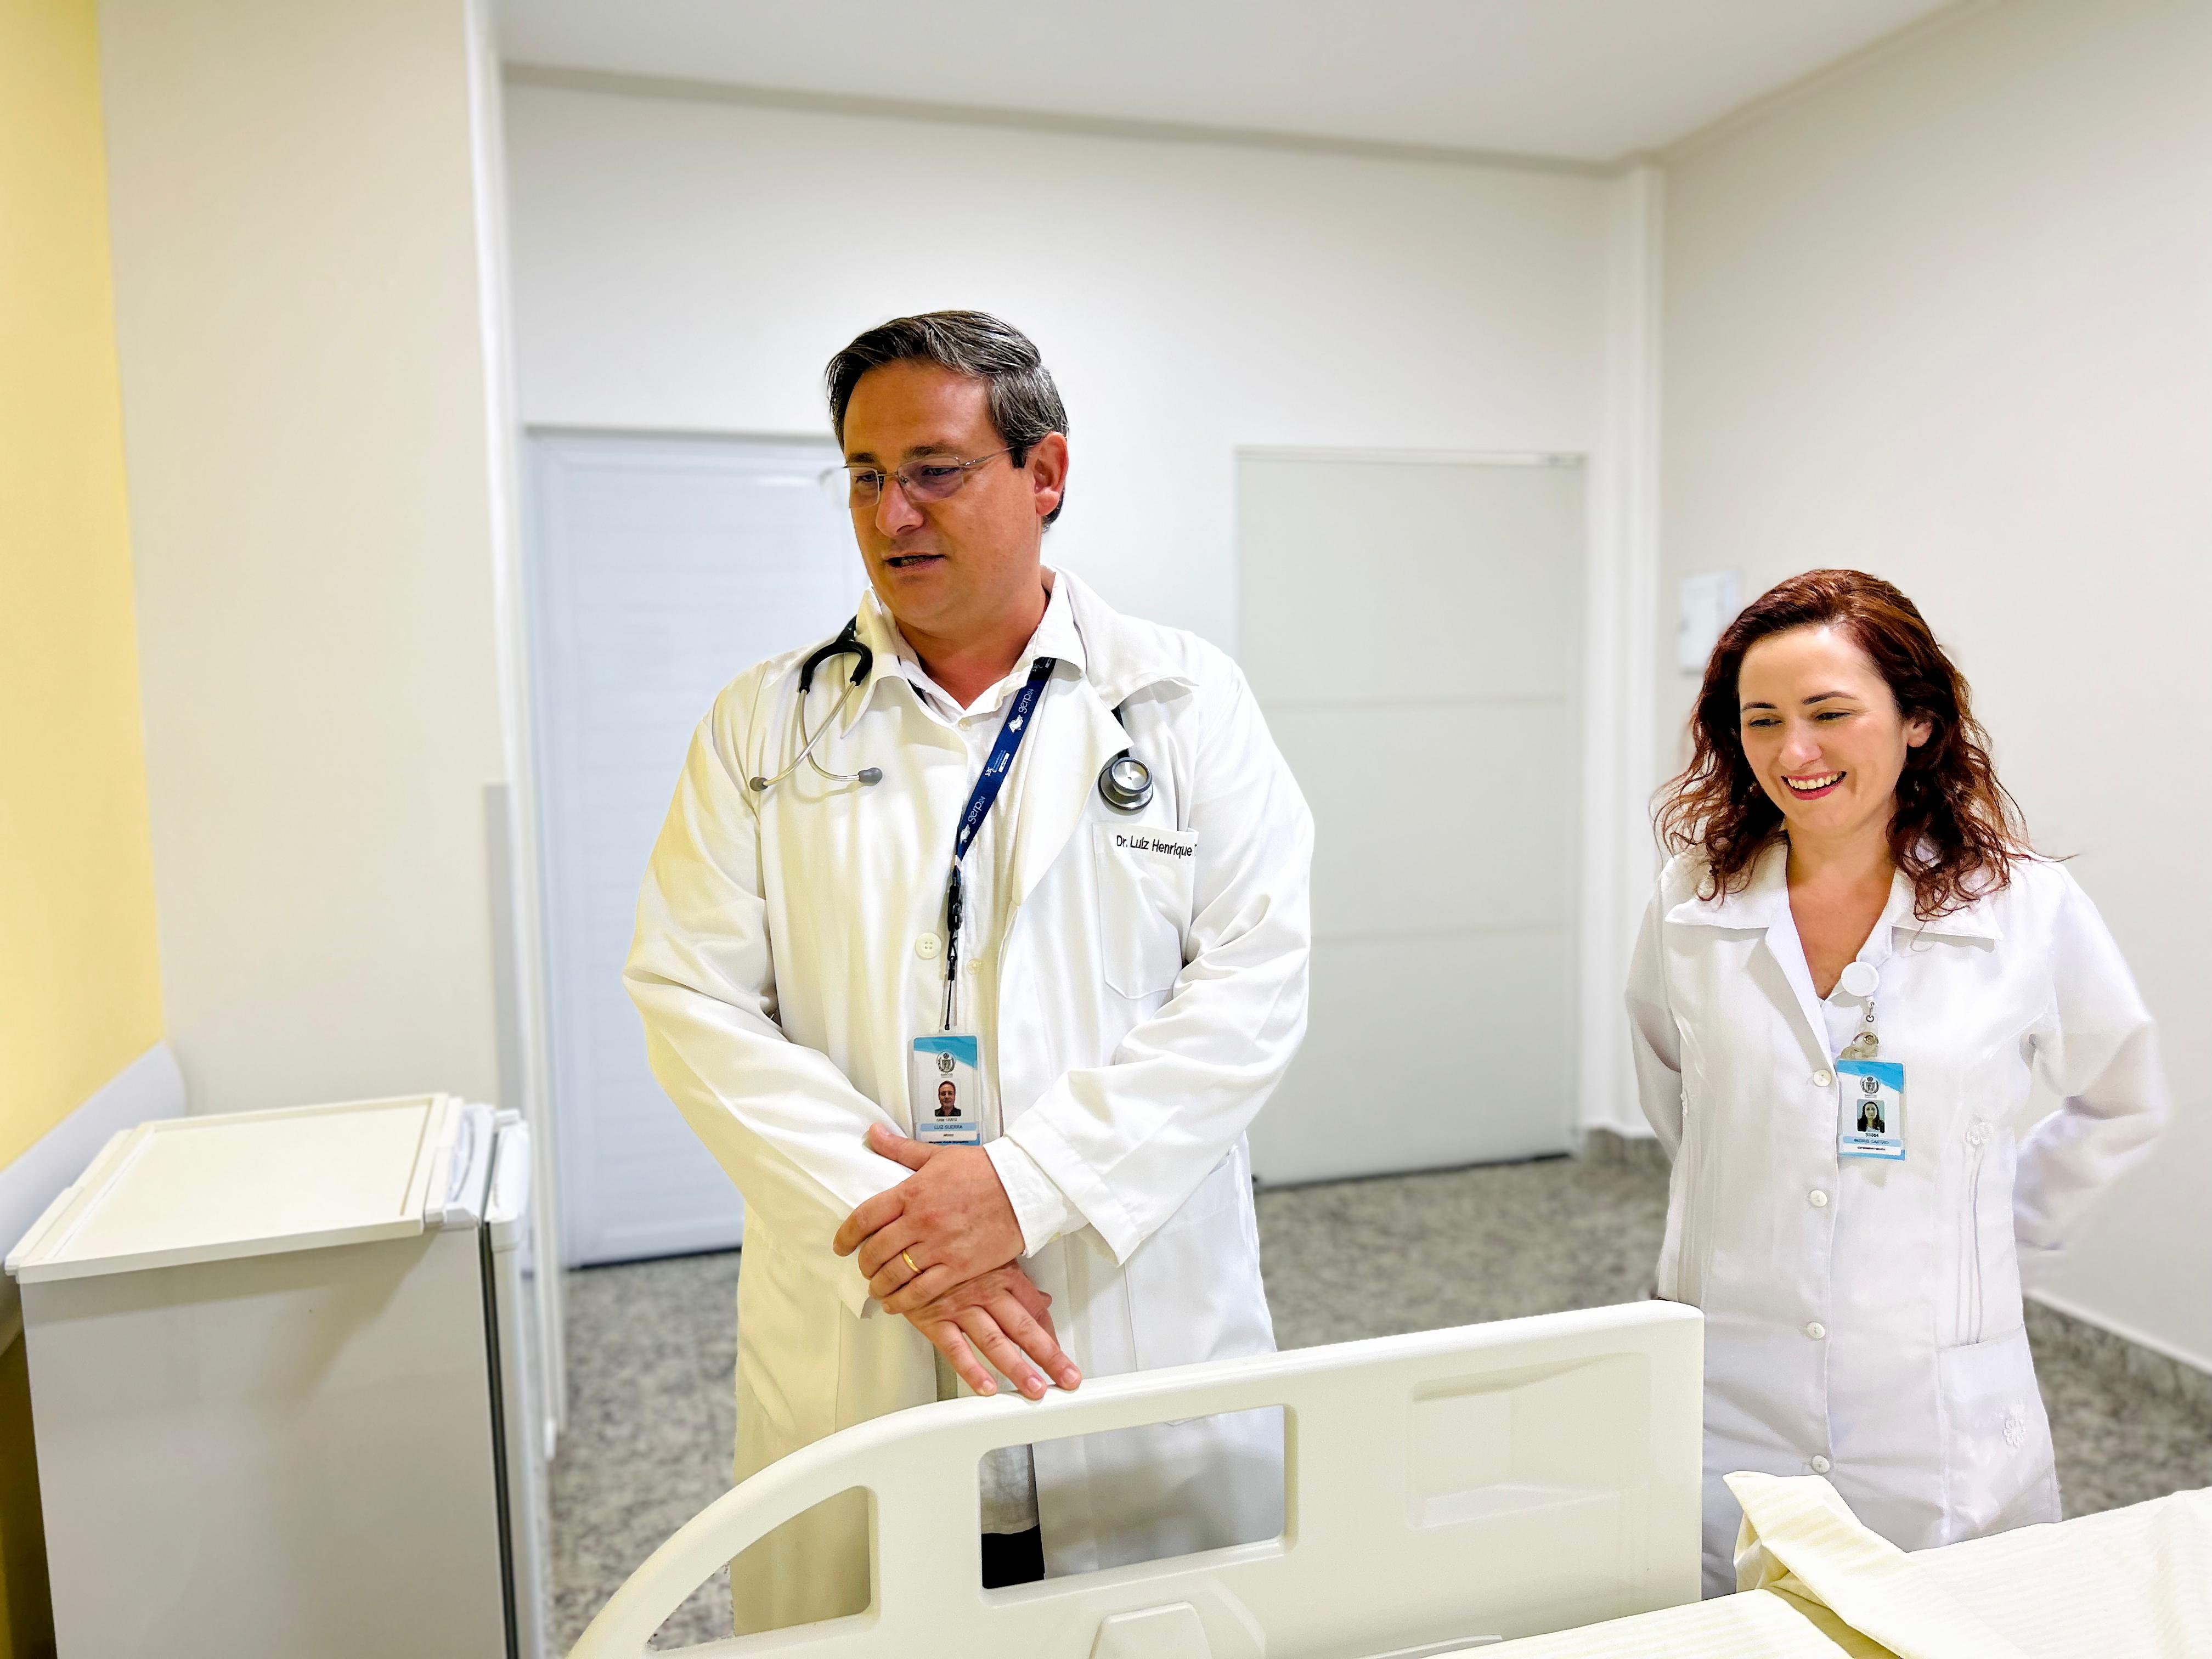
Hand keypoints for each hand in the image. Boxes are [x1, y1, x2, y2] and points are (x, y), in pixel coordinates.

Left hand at [833, 1124, 1025, 1313]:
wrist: (1023, 1187)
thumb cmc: (983, 1169)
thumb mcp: (937, 1155)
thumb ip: (900, 1149)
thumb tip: (873, 1133)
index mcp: (912, 1192)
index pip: (865, 1217)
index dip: (846, 1236)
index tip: (841, 1246)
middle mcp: (920, 1221)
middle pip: (876, 1250)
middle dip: (864, 1264)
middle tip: (864, 1268)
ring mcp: (939, 1247)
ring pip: (895, 1275)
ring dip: (880, 1286)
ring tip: (877, 1288)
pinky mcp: (959, 1267)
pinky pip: (922, 1291)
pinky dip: (904, 1302)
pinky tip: (897, 1304)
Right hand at [905, 1264, 1081, 1399]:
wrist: (907, 1241)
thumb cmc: (950, 1248)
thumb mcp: (989, 1259)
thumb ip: (1018, 1285)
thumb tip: (1042, 1301)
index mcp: (1003, 1275)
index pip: (1035, 1310)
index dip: (1052, 1336)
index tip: (1063, 1357)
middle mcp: (986, 1291)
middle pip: (1023, 1328)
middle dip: (1048, 1356)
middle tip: (1067, 1377)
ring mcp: (960, 1306)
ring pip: (994, 1341)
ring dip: (1016, 1368)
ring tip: (1034, 1389)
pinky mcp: (934, 1319)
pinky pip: (955, 1348)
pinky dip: (971, 1370)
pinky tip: (987, 1387)